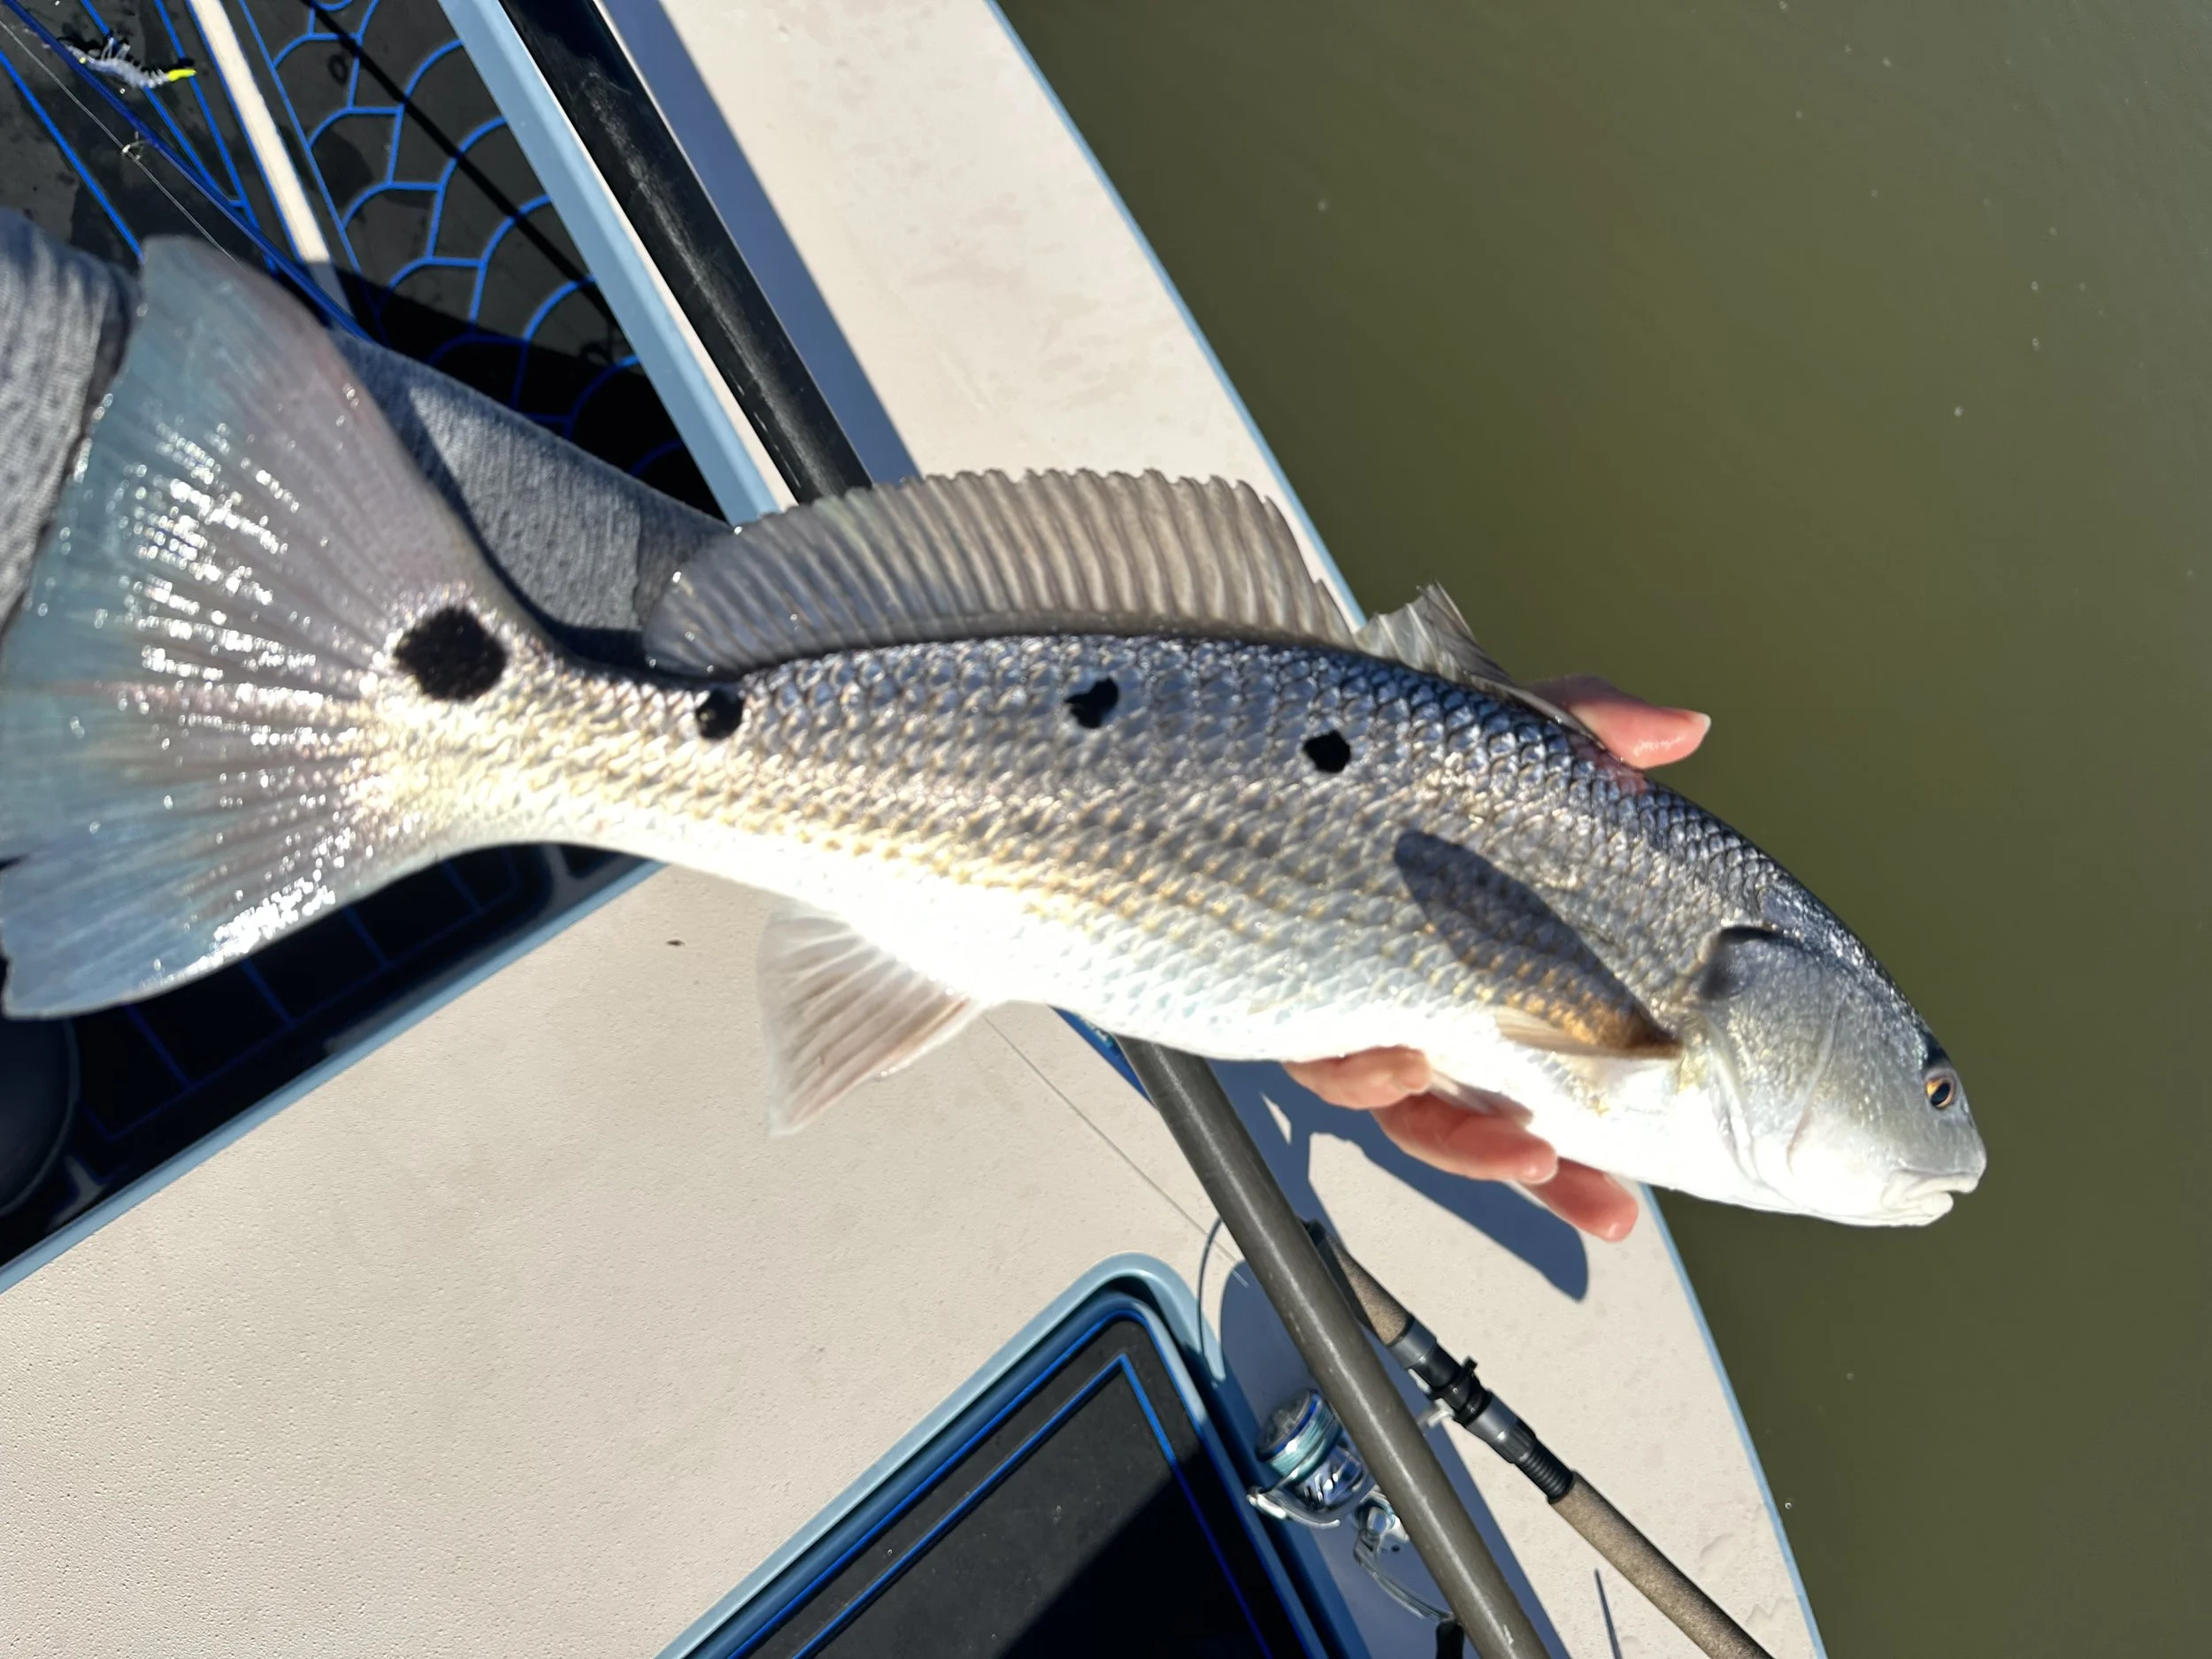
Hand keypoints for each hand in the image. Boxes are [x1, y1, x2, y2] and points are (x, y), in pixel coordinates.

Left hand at [1284, 676, 1711, 1241]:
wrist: (1245, 748)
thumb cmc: (1378, 759)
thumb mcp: (1489, 737)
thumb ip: (1584, 730)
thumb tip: (1684, 728)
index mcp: (1479, 966)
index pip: (1551, 1059)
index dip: (1598, 1134)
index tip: (1637, 1186)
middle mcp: (1421, 1003)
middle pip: (1496, 1116)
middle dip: (1556, 1173)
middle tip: (1609, 1203)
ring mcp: (1356, 1010)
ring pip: (1416, 1110)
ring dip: (1474, 1143)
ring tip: (1531, 1148)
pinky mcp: (1286, 999)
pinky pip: (1327, 1064)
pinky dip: (1370, 1072)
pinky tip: (1404, 1062)